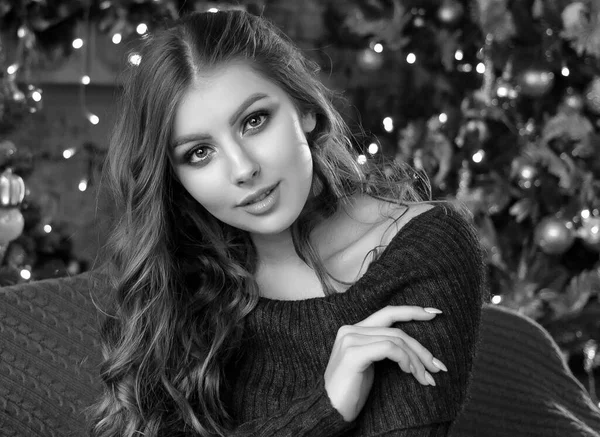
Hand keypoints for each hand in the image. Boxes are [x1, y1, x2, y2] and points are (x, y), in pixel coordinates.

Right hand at [324, 305, 446, 421]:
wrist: (329, 410)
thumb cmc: (351, 391)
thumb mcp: (370, 365)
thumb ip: (382, 348)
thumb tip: (413, 349)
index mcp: (354, 329)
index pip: (387, 313)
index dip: (412, 311)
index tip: (435, 314)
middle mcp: (350, 330)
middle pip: (397, 331)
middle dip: (421, 349)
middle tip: (438, 367)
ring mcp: (350, 340)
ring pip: (396, 340)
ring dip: (416, 360)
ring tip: (426, 378)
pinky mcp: (353, 354)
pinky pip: (388, 348)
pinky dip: (404, 359)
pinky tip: (409, 372)